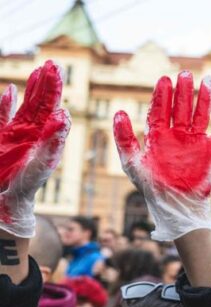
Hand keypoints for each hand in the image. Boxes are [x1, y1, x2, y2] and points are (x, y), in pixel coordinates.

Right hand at [0, 61, 70, 237]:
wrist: (6, 199)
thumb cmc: (27, 185)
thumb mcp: (42, 162)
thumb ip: (53, 140)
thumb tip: (64, 115)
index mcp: (46, 136)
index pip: (53, 107)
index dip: (55, 90)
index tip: (58, 72)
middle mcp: (34, 132)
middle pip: (42, 103)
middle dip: (48, 84)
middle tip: (53, 63)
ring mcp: (17, 134)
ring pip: (26, 106)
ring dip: (32, 89)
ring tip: (39, 70)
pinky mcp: (1, 139)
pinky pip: (3, 117)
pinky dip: (5, 104)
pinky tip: (10, 89)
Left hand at [113, 72, 210, 240]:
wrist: (175, 206)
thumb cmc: (152, 187)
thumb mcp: (132, 162)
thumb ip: (124, 138)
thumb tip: (118, 112)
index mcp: (158, 136)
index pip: (160, 109)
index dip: (162, 95)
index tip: (164, 80)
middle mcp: (177, 135)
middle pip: (181, 107)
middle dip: (184, 91)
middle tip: (185, 73)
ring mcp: (195, 142)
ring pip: (200, 114)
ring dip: (204, 98)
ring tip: (205, 80)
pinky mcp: (210, 151)